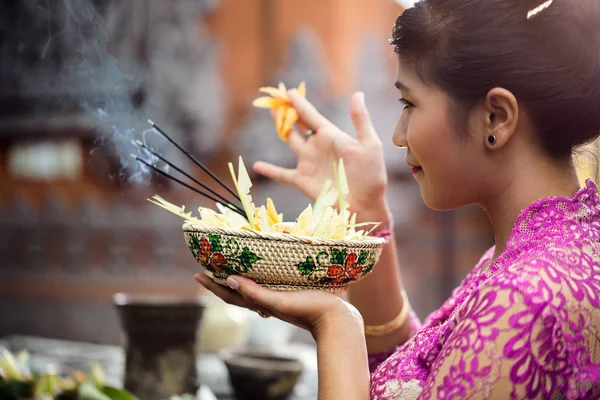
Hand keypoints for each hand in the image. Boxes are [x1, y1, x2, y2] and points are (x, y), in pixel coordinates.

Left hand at [194, 273, 362, 336]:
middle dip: (224, 278)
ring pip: (255, 286)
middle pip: (239, 289)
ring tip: (236, 261)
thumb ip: (255, 292)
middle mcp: (268, 301)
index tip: (197, 274)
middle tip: (214, 262)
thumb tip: (229, 279)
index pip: (230, 294)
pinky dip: (264, 274)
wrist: (339, 321)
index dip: (213, 285)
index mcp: (261, 304)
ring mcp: (281, 297)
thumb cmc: (309, 310)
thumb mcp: (279, 301)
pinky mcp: (294, 292)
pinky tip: (269, 266)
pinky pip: (272, 282)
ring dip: (243, 275)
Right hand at [253, 91, 388, 215]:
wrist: (364, 205)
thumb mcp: (369, 144)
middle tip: (275, 96)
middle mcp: (317, 146)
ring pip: (289, 140)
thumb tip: (357, 93)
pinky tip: (256, 165)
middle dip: (287, 110)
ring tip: (270, 111)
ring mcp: (308, 163)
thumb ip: (360, 119)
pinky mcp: (302, 181)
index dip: (299, 103)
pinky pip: (282, 174)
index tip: (287, 92)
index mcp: (331, 136)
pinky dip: (270, 170)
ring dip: (279, 127)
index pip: (311, 115)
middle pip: (298, 123)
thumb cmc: (371, 175)